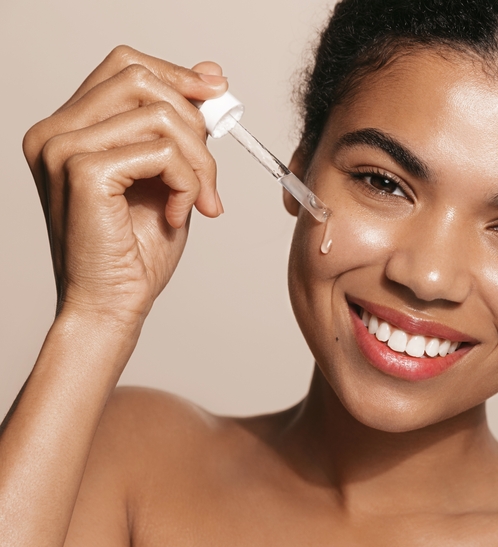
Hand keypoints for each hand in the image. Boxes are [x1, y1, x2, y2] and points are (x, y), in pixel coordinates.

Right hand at [21, 45, 227, 326]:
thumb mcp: (168, 173)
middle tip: (209, 172)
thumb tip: (210, 73)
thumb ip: (180, 125)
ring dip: (198, 160)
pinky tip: (176, 212)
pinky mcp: (83, 172)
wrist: (112, 305)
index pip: (125, 66)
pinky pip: (163, 151)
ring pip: (161, 115)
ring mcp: (63, 149)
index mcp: (67, 127)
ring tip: (198, 199)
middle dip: (194, 122)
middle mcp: (55, 132)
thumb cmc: (136, 249)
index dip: (178, 74)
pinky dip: (186, 182)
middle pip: (142, 79)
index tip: (217, 93)